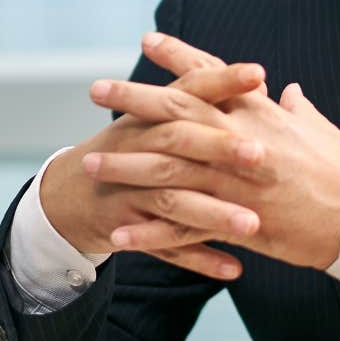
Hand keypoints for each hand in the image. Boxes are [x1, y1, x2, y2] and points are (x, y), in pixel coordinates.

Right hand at [38, 39, 272, 279]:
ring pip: (174, 200)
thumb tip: (267, 86)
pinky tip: (233, 268)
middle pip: (179, 141)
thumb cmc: (129, 150)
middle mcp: (138, 146)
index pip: (189, 89)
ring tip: (253, 225)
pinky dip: (199, 258)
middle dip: (219, 147)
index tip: (258, 72)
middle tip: (260, 154)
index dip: (221, 80)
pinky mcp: (126, 227)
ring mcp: (129, 189)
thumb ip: (213, 103)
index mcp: (152, 115)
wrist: (72, 194)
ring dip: (214, 213)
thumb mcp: (160, 119)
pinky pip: (165, 245)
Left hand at [86, 33, 339, 270]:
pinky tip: (119, 235)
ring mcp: (236, 181)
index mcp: (261, 114)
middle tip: (96, 90)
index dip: (179, 54)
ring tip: (89, 166)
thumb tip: (288, 91)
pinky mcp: (237, 221)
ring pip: (169, 168)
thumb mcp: (320, 130)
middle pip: (177, 112)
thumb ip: (296, 110)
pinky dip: (150, 232)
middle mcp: (242, 140)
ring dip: (126, 167)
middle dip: (133, 99)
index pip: (213, 74)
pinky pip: (184, 227)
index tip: (147, 39)